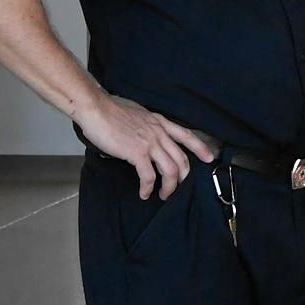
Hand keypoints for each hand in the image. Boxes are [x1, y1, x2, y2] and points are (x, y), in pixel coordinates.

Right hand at [73, 92, 215, 197]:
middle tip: (179, 188)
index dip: (200, 148)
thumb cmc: (110, 110)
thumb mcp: (138, 114)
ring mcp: (150, 142)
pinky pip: (149, 176)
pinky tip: (144, 193)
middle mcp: (159, 132)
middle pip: (182, 159)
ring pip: (171, 170)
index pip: (186, 135)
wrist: (96, 108)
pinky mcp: (137, 152)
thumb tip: (145, 135)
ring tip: (163, 195)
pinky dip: (148, 188)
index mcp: (160, 122)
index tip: (208, 158)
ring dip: (170, 186)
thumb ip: (147, 125)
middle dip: (183, 177)